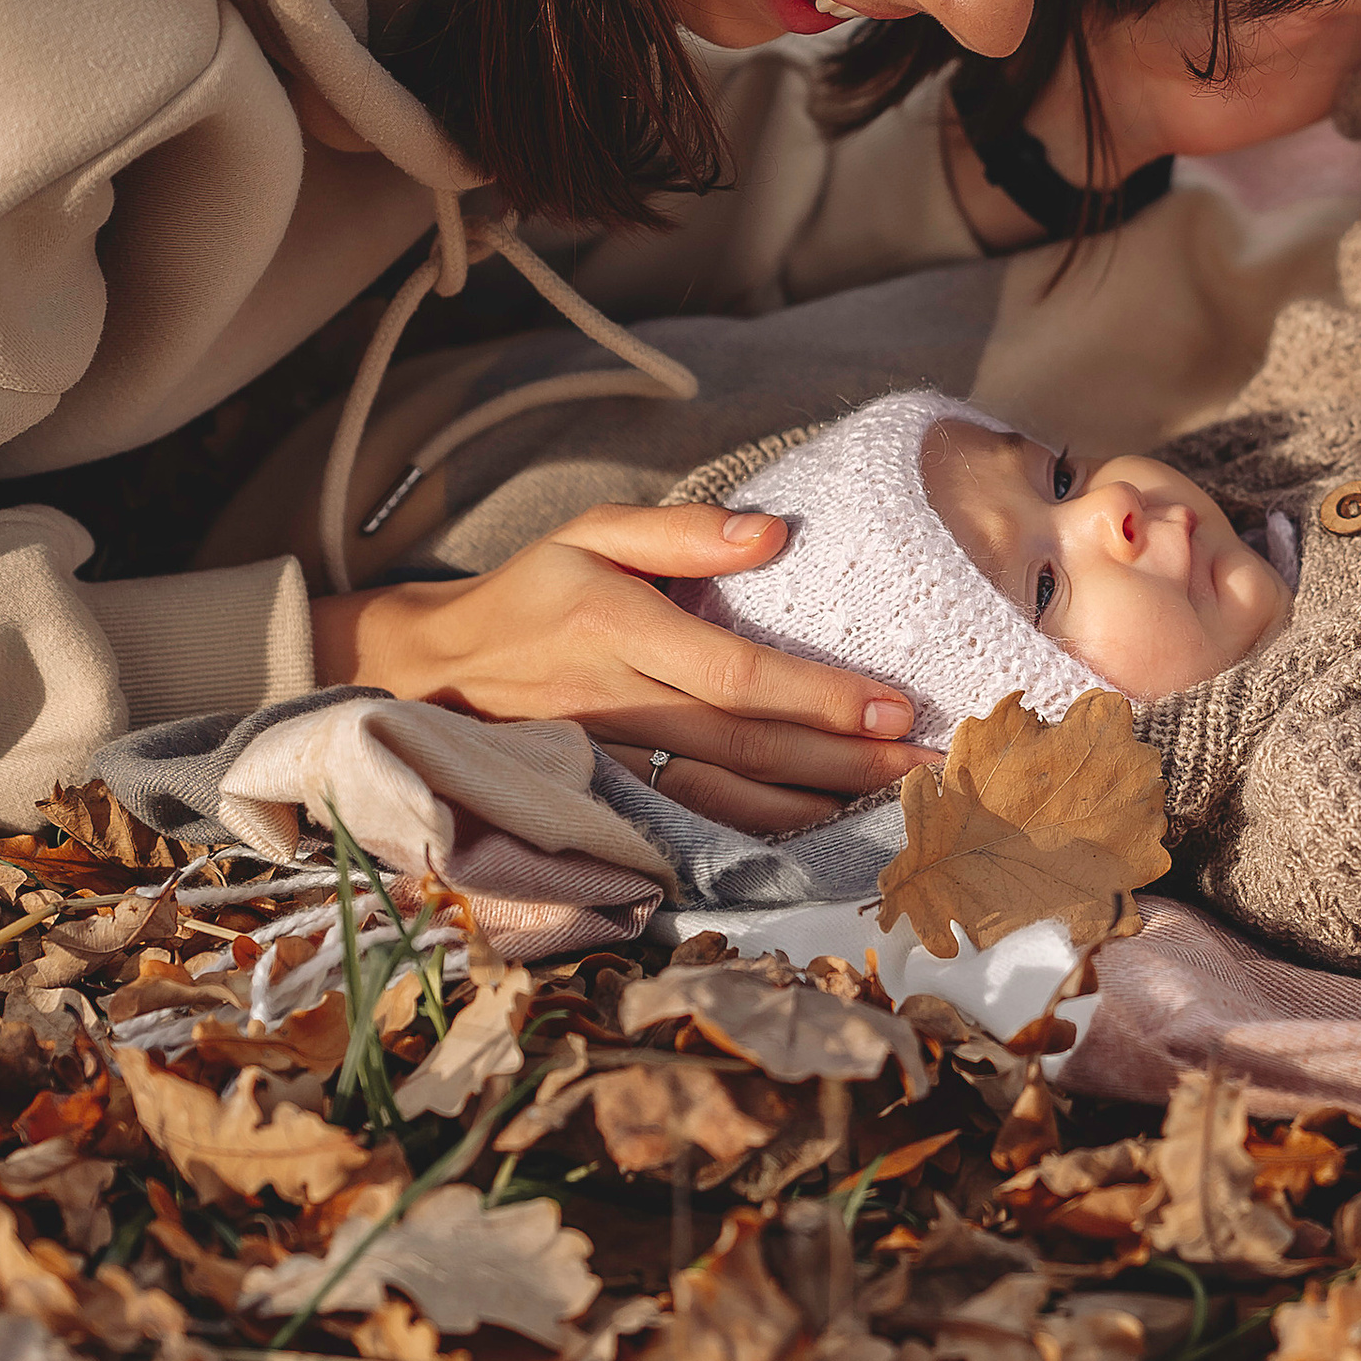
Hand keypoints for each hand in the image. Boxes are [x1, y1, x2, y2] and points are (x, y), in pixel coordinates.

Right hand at [309, 504, 915, 836]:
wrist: (433, 670)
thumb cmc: (530, 590)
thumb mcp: (590, 531)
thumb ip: (681, 530)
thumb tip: (773, 532)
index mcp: (622, 629)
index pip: (738, 675)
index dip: (820, 698)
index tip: (895, 706)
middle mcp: (619, 704)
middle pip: (749, 748)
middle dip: (845, 761)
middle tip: (927, 766)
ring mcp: (613, 762)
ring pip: (727, 797)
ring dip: (816, 805)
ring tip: (894, 803)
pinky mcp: (607, 797)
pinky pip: (694, 821)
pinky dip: (759, 830)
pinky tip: (816, 826)